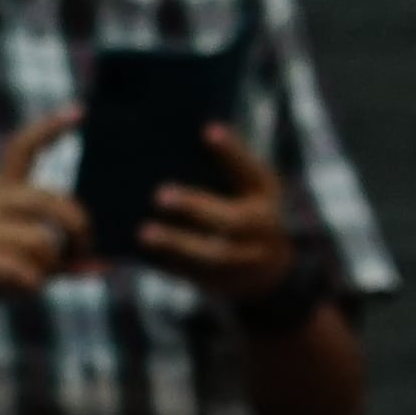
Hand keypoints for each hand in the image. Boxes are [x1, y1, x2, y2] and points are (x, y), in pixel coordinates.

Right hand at [0, 108, 87, 347]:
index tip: (80, 112)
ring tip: (34, 280)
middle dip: (79, 228)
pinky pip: (22, 270)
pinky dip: (32, 285)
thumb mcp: (16, 262)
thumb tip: (101, 266)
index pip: (22, 147)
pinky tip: (22, 289)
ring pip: (42, 242)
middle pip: (53, 200)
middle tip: (84, 251)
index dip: (51, 128)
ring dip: (48, 269)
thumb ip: (58, 260)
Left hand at [135, 122, 296, 312]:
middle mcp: (263, 229)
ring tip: (144, 232)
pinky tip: (143, 252)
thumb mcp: (248, 187)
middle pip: (232, 221)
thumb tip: (178, 140)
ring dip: (177, 244)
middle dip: (195, 207)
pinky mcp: (224, 284)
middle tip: (159, 195)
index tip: (207, 130)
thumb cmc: (247, 210)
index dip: (232, 151)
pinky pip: (196, 277)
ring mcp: (247, 261)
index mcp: (265, 193)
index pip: (251, 170)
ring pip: (214, 256)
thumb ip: (224, 166)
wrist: (271, 269)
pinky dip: (170, 264)